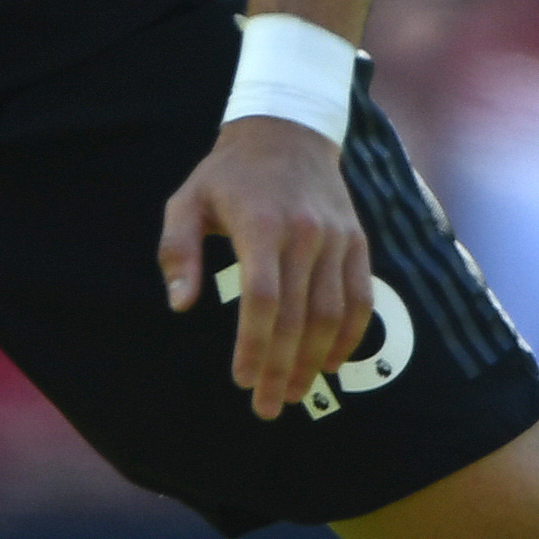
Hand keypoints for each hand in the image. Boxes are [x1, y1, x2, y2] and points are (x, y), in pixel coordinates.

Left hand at [157, 116, 371, 421]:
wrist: (288, 131)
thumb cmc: (228, 175)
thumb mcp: (187, 201)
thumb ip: (178, 252)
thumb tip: (180, 305)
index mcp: (261, 225)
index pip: (263, 299)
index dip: (254, 345)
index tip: (243, 380)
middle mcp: (305, 234)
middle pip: (299, 316)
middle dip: (283, 369)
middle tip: (268, 407)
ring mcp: (336, 239)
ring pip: (332, 314)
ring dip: (315, 361)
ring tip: (296, 394)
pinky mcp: (357, 242)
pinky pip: (360, 298)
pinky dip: (349, 336)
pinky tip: (331, 363)